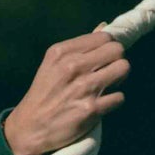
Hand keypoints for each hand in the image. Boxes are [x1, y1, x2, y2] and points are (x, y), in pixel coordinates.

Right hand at [3, 29, 129, 154]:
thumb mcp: (54, 64)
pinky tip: (102, 104)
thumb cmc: (45, 94)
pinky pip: (119, 97)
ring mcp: (83, 88)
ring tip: (107, 85)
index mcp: (62, 51)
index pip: (104, 37)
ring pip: (123, 69)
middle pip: (117, 50)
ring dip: (119, 79)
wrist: (31, 127)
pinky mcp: (90, 109)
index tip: (103, 59)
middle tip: (108, 71)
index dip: (108, 48)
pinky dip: (114, 101)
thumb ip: (80, 47)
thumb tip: (104, 26)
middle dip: (117, 60)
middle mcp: (72, 66)